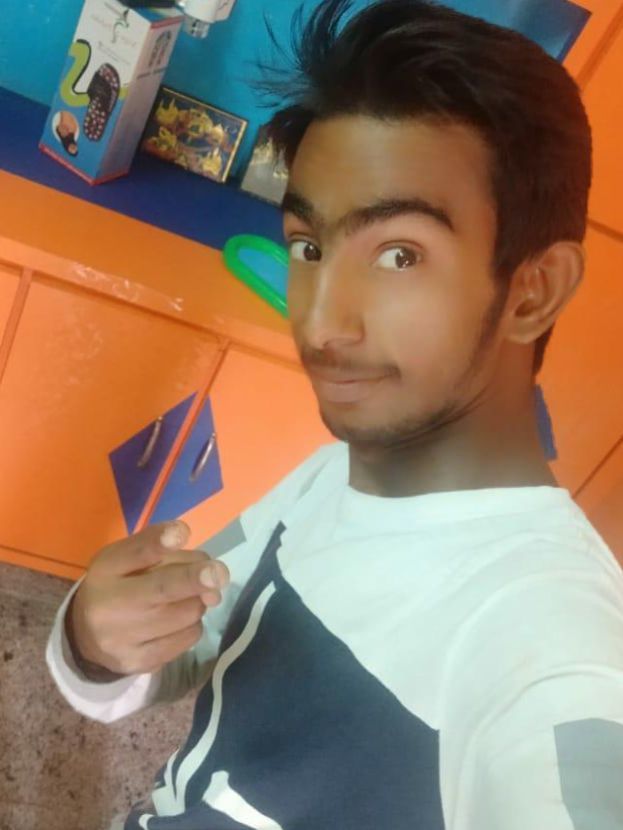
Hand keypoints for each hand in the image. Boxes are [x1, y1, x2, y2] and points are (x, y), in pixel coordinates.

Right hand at [66, 520, 229, 677]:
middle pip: (163, 589)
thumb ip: (162, 550)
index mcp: (106, 570)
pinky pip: (188, 638)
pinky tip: (178, 621)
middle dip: (195, 579)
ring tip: (185, 597)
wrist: (87, 637)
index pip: (134, 552)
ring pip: (187, 613)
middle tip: (219, 573)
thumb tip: (208, 566)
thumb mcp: (127, 557)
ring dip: (198, 600)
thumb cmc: (118, 584)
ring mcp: (124, 639)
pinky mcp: (142, 663)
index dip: (159, 542)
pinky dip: (192, 624)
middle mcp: (110, 606)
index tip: (181, 532)